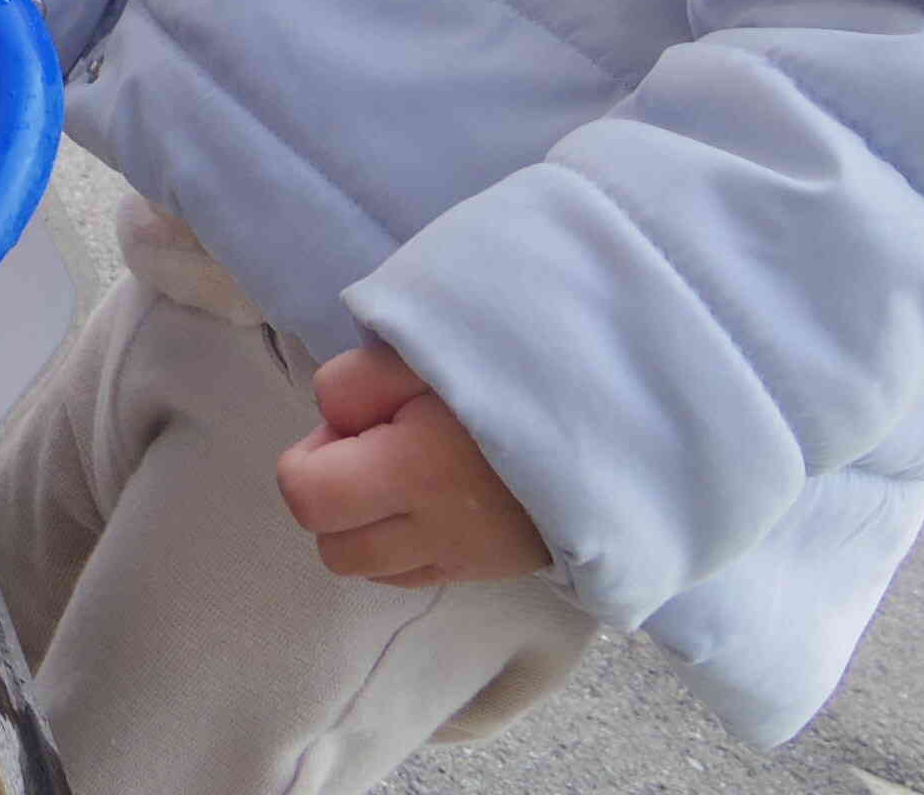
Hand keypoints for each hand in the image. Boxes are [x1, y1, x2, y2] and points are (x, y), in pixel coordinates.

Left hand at [275, 343, 548, 587]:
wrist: (617, 417)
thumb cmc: (511, 367)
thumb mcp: (423, 349)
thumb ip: (355, 382)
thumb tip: (330, 420)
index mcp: (412, 471)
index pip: (306, 497)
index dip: (311, 455)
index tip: (356, 421)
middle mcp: (434, 532)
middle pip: (332, 549)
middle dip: (333, 497)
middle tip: (376, 445)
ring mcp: (465, 560)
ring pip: (370, 570)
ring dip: (365, 524)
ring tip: (403, 470)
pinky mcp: (489, 569)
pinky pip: (413, 575)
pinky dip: (401, 543)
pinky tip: (430, 496)